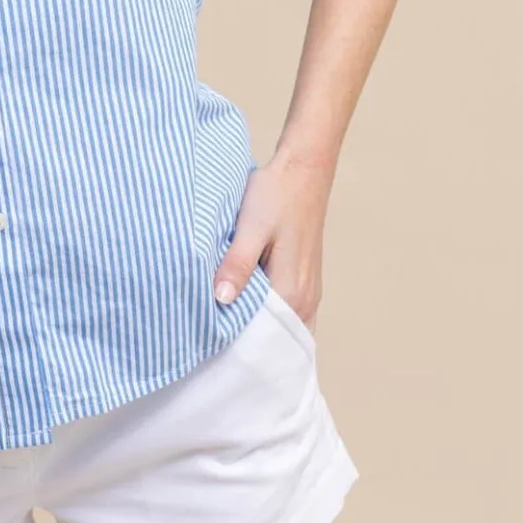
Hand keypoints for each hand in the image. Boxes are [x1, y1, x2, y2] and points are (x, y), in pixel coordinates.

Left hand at [212, 150, 333, 331]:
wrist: (302, 171)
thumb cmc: (276, 195)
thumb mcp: (251, 227)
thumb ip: (237, 264)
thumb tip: (220, 300)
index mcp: (291, 291)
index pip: (266, 339)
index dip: (240, 347)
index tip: (213, 351)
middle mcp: (305, 299)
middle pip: (275, 338)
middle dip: (248, 346)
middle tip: (214, 349)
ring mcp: (309, 291)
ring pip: (283, 327)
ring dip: (259, 331)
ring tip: (226, 335)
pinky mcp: (305, 280)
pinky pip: (289, 313)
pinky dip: (270, 319)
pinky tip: (247, 311)